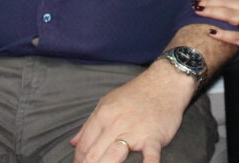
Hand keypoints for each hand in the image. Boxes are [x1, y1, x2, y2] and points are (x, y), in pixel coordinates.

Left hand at [69, 61, 193, 162]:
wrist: (164, 83)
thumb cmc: (135, 94)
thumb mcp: (107, 102)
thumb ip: (89, 124)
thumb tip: (74, 143)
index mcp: (103, 115)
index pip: (84, 145)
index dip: (79, 159)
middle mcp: (116, 124)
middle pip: (94, 154)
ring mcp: (135, 131)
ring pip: (113, 156)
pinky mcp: (153, 137)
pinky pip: (150, 156)